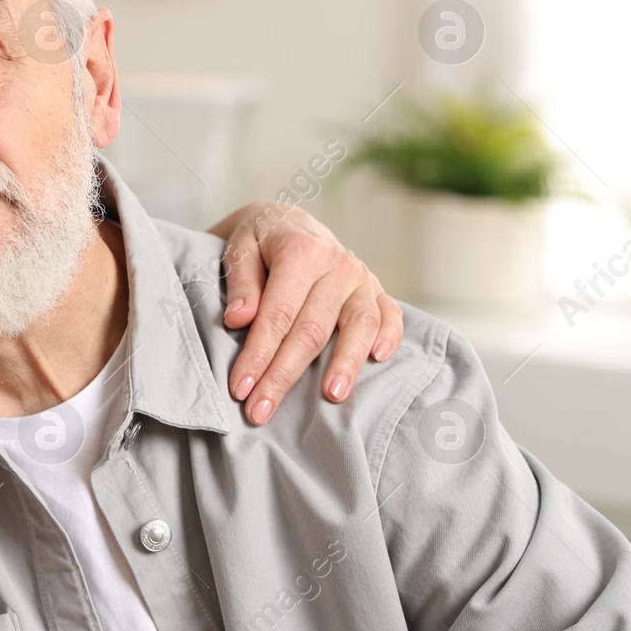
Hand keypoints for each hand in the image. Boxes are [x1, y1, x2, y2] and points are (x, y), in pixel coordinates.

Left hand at [208, 202, 401, 424]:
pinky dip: (390, 335)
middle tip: (261, 410)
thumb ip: (241, 283)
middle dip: (284, 374)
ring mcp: (361, 277)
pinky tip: (379, 359)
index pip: (277, 314)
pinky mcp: (376, 288)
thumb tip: (240, 319)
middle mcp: (336, 265)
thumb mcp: (239, 249)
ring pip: (358, 325)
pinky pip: (390, 313)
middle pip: (311, 329)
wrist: (288, 220)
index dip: (258, 354)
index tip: (240, 387)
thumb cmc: (260, 241)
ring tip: (331, 396)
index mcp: (300, 251)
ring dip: (345, 363)